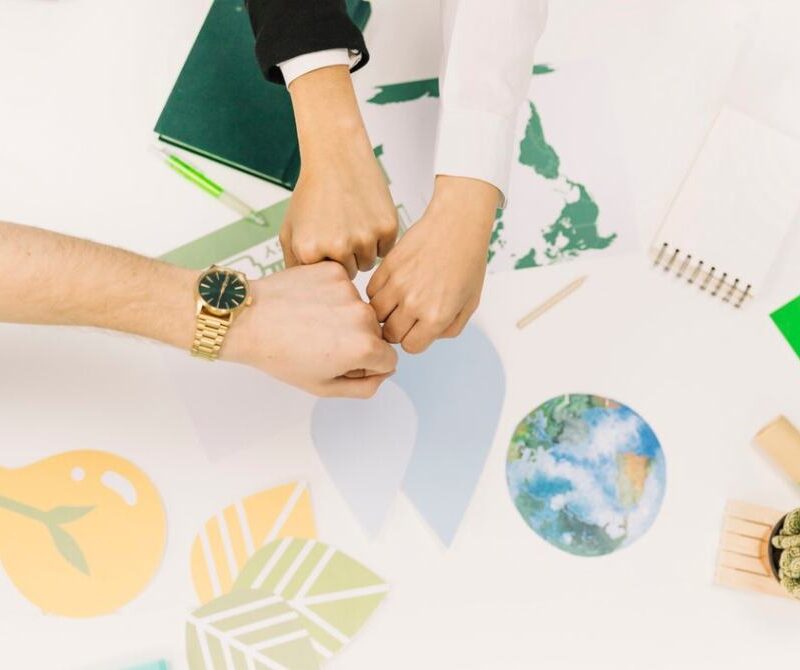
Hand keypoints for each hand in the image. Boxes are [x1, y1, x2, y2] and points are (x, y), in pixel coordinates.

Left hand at [224, 262, 396, 397]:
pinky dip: (331, 295)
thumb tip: (382, 373)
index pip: (389, 360)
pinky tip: (308, 304)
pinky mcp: (334, 271)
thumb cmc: (280, 355)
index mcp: (364, 347)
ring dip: (344, 316)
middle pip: (376, 333)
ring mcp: (350, 289)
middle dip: (357, 341)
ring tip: (311, 322)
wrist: (248, 320)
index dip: (367, 366)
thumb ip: (363, 387)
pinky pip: (344, 287)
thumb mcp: (323, 387)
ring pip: (359, 309)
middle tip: (321, 344)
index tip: (342, 363)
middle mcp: (364, 315)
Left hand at [281, 66, 397, 277]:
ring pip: (367, 263)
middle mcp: (338, 248)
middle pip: (347, 274)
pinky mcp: (387, 228)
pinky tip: (366, 217)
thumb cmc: (312, 192)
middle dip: (344, 258)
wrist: (336, 157)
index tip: (324, 242)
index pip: (323, 279)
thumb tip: (305, 293)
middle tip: (339, 229)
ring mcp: (365, 238)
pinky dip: (379, 238)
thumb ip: (293, 265)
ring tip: (351, 222)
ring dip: (362, 249)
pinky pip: (385, 250)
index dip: (324, 262)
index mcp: (310, 251)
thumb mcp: (290, 230)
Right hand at [367, 176, 499, 353]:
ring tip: (398, 302)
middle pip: (390, 334)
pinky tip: (393, 286)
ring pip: (375, 314)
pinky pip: (370, 292)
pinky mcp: (387, 267)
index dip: (414, 340)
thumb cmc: (467, 262)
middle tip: (407, 317)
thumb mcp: (469, 304)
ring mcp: (397, 284)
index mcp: (436, 316)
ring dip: (385, 312)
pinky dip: (378, 293)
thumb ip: (449, 329)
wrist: (457, 225)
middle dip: (398, 329)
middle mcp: (414, 304)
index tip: (418, 330)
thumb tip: (425, 337)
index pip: (410, 346)